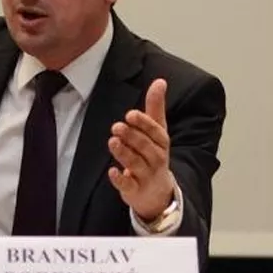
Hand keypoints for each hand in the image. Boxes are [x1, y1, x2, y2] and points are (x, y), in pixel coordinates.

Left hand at [108, 78, 174, 219]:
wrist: (159, 192)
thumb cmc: (155, 155)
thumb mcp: (157, 131)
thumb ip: (155, 107)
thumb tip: (160, 81)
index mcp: (161, 142)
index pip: (155, 131)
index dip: (143, 123)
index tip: (130, 114)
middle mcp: (157, 159)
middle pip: (145, 147)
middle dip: (132, 136)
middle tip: (116, 126)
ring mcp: (147, 175)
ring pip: (136, 164)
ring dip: (124, 153)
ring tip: (112, 141)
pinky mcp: (135, 190)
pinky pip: (129, 185)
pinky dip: (120, 179)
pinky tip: (112, 172)